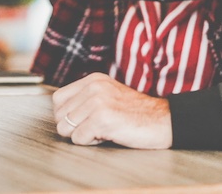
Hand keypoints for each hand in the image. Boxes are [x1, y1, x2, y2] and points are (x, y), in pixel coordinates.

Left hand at [52, 73, 172, 148]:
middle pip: (59, 115)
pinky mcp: (102, 119)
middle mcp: (93, 87)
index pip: (58, 99)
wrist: (163, 120)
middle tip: (96, 126)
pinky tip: (108, 135)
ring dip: (83, 135)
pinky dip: (91, 142)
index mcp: (93, 79)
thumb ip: (86, 98)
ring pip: (65, 128)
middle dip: (74, 126)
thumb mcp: (109, 94)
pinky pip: (78, 138)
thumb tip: (60, 113)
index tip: (85, 119)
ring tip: (102, 130)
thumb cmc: (136, 113)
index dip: (67, 115)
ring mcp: (97, 102)